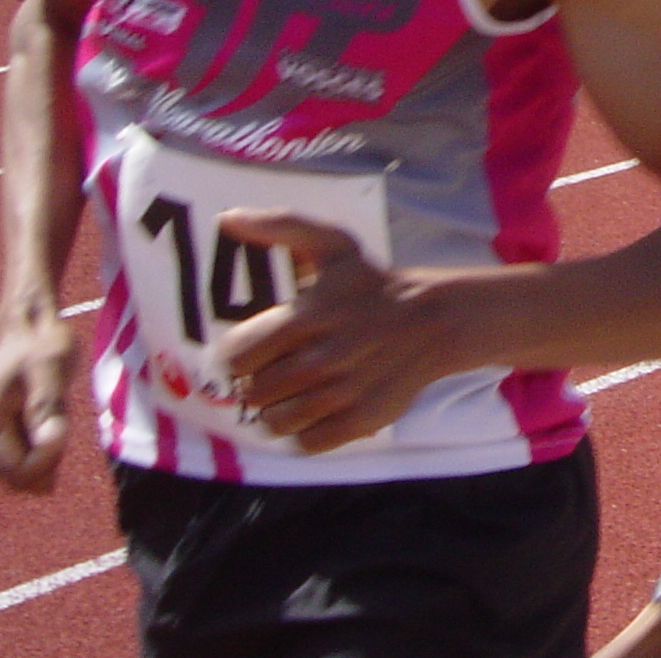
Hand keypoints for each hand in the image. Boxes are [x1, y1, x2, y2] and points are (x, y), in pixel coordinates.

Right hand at [0, 314, 76, 490]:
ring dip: (45, 447)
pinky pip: (25, 456)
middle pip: (20, 474)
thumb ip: (46, 407)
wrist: (30, 331)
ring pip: (24, 467)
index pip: (20, 471)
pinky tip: (44, 416)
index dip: (49, 455)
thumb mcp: (51, 370)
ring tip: (47, 411)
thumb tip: (47, 443)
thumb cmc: (42, 346)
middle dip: (47, 452)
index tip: (61, 424)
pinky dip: (42, 442)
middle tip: (54, 414)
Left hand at [214, 210, 443, 453]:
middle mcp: (322, 359)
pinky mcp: (360, 421)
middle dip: (259, 383)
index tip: (254, 350)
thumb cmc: (371, 285)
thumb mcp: (332, 245)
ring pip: (274, 423)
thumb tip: (226, 218)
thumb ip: (280, 226)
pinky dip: (304, 432)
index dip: (239, 355)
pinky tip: (317, 408)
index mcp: (307, 317)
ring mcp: (342, 394)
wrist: (434, 320)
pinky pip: (306, 443)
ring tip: (295, 391)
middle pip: (253, 393)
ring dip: (277, 410)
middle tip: (276, 370)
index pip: (236, 357)